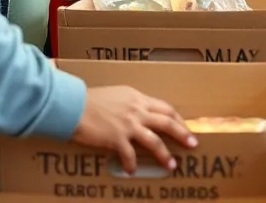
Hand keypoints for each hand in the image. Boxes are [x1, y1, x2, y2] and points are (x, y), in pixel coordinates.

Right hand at [73, 85, 196, 175]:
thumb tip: (140, 112)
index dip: (178, 119)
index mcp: (138, 98)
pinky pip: (129, 154)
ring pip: (154, 140)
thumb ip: (131, 103)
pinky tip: (132, 171)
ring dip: (164, 154)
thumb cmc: (92, 99)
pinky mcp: (116, 138)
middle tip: (192, 144)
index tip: (186, 127)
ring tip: (172, 165)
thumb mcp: (117, 94)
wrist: (73, 105)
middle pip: (167, 122)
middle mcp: (137, 110)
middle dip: (182, 133)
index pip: (165, 108)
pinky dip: (132, 164)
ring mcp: (128, 124)